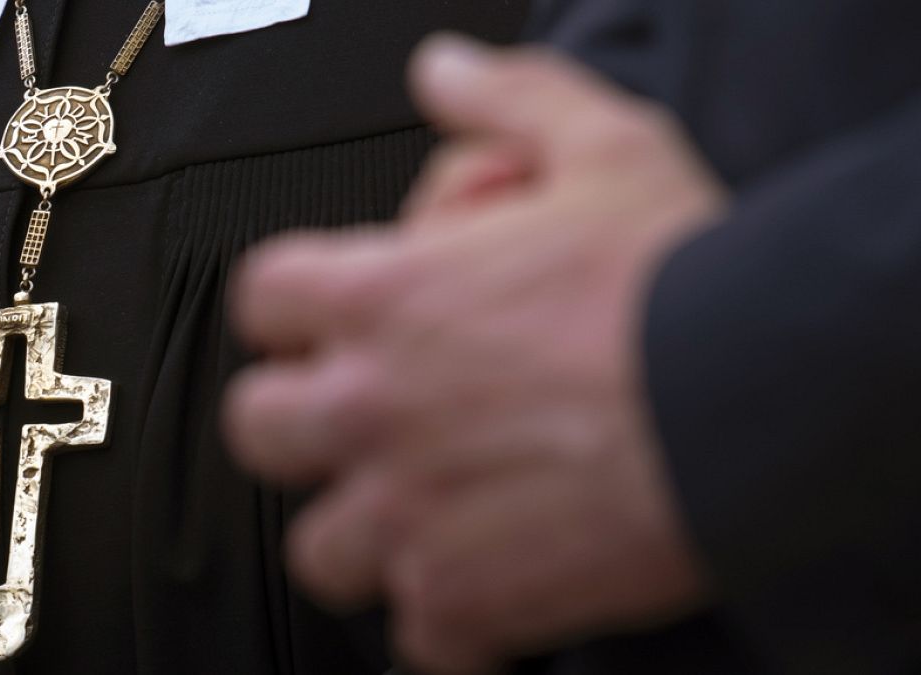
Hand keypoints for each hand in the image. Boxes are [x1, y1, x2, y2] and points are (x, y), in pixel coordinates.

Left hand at [225, 35, 726, 673]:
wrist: (758, 394)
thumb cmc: (682, 280)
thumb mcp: (600, 146)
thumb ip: (507, 101)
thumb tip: (444, 72)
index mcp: (385, 298)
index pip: (266, 299)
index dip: (292, 309)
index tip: (325, 322)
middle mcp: (374, 407)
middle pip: (259, 429)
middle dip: (297, 426)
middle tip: (358, 422)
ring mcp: (411, 510)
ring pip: (319, 548)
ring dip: (362, 535)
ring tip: (422, 515)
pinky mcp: (468, 598)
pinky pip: (416, 637)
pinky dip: (447, 623)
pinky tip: (489, 591)